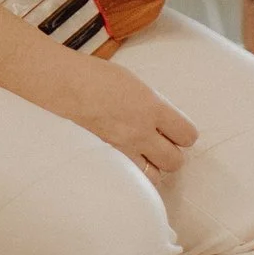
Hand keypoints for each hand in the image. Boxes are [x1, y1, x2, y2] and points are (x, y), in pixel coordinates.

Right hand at [36, 47, 198, 179]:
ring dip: (153, 167)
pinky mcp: (108, 157)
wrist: (66, 85)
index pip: (188, 135)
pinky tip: (129, 162)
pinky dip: (134, 173)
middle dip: (172, 153)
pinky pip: (131, 177)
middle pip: (176, 161)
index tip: (175, 129)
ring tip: (144, 154)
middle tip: (160, 142)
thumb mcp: (136, 84)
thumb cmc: (97, 76)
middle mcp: (142, 131)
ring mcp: (124, 148)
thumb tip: (163, 119)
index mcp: (152, 107)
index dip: (184, 134)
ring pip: (155, 176)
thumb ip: (154, 105)